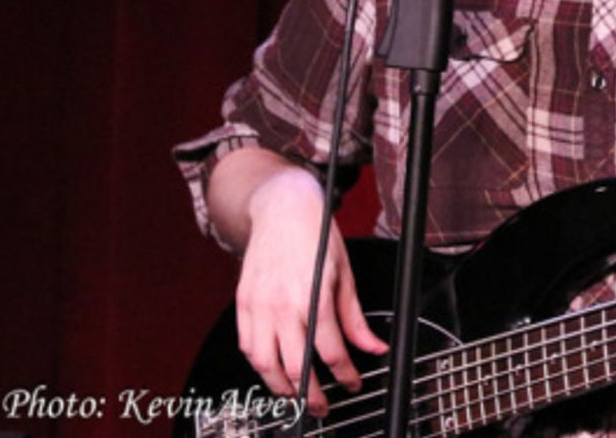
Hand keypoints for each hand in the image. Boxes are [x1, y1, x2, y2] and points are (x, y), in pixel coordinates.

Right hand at [234, 169, 387, 415]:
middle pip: (295, 366)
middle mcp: (283, 304)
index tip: (352, 382)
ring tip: (296, 395)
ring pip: (264, 364)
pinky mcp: (242, 303)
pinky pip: (246, 345)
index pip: (330, 350)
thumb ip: (355, 318)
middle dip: (311, 395)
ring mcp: (259, 305)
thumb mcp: (345, 274)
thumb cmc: (316, 236)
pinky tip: (272, 369)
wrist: (282, 209)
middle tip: (322, 406)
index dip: (344, 374)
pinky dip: (258, 365)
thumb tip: (373, 347)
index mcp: (314, 296)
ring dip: (281, 388)